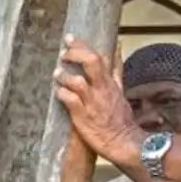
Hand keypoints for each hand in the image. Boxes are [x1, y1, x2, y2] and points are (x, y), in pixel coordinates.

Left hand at [54, 37, 142, 161]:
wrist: (123, 142)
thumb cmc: (120, 119)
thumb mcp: (120, 90)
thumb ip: (116, 70)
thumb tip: (117, 49)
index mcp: (110, 83)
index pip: (101, 57)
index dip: (84, 46)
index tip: (71, 39)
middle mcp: (102, 90)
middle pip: (91, 62)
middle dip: (75, 53)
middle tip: (63, 53)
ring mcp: (92, 102)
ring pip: (78, 81)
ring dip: (65, 75)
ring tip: (57, 74)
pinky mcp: (83, 116)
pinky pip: (70, 101)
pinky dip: (62, 94)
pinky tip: (58, 93)